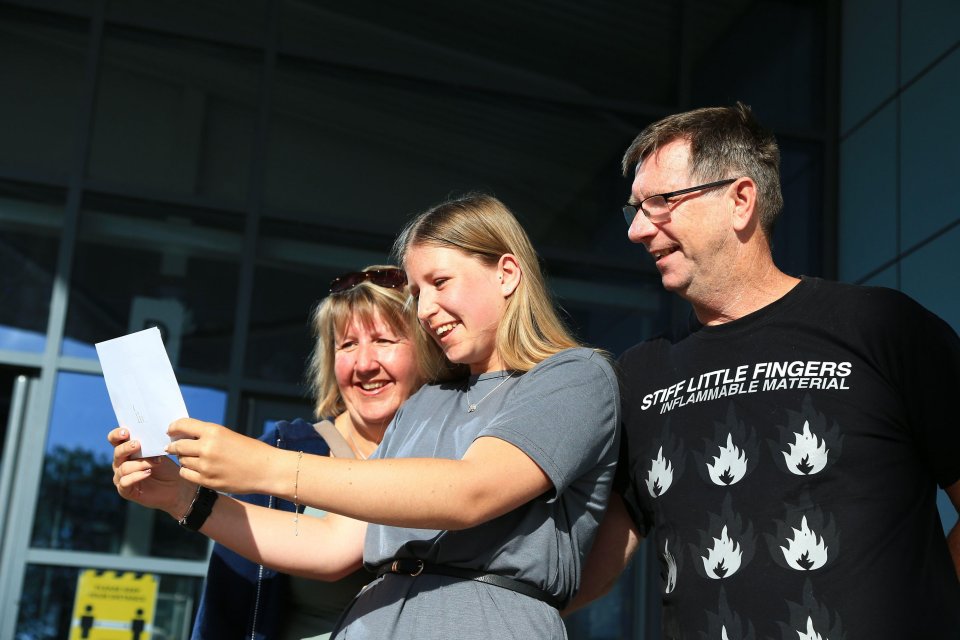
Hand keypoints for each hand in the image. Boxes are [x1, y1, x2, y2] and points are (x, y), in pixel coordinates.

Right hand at [109, 427, 195, 517]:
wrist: (175, 488)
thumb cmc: (166, 468)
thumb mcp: (159, 453)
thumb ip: (150, 445)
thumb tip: (149, 433)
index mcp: (127, 451)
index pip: (115, 440)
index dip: (117, 435)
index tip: (125, 432)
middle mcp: (120, 463)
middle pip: (117, 453)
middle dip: (127, 448)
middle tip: (138, 445)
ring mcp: (121, 477)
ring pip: (123, 468)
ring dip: (139, 463)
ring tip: (155, 462)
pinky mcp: (125, 490)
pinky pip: (125, 482)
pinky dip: (136, 476)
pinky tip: (148, 472)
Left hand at [165, 418, 279, 494]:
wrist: (267, 470)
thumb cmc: (250, 450)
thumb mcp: (228, 436)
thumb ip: (207, 436)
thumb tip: (184, 437)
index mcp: (214, 431)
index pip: (182, 425)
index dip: (173, 427)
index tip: (171, 430)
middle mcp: (207, 448)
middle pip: (178, 445)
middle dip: (174, 445)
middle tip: (174, 446)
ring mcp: (206, 466)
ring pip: (182, 460)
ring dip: (184, 458)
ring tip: (194, 458)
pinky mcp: (207, 481)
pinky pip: (186, 474)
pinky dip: (187, 471)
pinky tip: (196, 468)